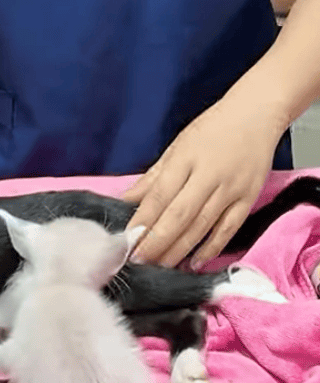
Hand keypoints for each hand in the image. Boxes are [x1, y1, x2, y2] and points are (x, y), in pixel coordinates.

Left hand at [122, 93, 284, 268]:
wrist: (256, 116)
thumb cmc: (212, 128)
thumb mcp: (177, 146)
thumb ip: (153, 176)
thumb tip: (127, 199)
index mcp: (185, 159)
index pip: (160, 195)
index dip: (144, 220)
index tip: (128, 240)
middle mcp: (208, 176)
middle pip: (180, 216)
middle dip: (157, 242)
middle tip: (140, 261)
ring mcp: (231, 190)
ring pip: (202, 226)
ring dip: (179, 249)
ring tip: (160, 267)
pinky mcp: (248, 200)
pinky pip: (227, 229)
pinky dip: (211, 248)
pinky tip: (194, 262)